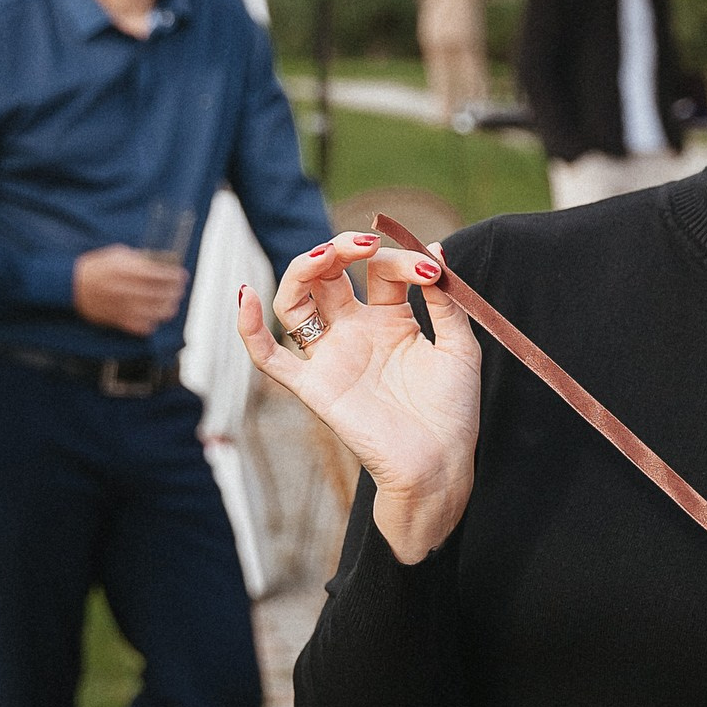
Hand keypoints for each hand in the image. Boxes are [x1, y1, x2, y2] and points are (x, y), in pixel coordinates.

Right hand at [74, 245, 188, 335]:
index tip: (182, 276)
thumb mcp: (117, 254)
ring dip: (169, 308)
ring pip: (158, 312)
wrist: (71, 285)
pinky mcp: (119, 320)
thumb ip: (139, 259)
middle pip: (164, 294)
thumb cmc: (94, 268)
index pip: (162, 275)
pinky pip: (144, 327)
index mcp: (129, 271)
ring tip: (172, 303)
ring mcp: (125, 307)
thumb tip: (159, 262)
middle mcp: (129, 290)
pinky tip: (154, 316)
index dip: (176, 276)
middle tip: (179, 289)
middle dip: (176, 291)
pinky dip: (153, 322)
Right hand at [238, 232, 481, 561]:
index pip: (380, 271)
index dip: (401, 261)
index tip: (432, 271)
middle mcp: (354, 331)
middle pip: (328, 275)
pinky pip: (269, 358)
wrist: (441, 464)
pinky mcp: (313, 386)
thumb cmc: (452, 411)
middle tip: (365, 241)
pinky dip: (249, 328)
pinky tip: (247, 296)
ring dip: (303, 269)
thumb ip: (445, 301)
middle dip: (341, 248)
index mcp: (390, 319)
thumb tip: (433, 248)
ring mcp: (331, 356)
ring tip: (329, 253)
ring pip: (295, 301)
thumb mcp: (459, 347)